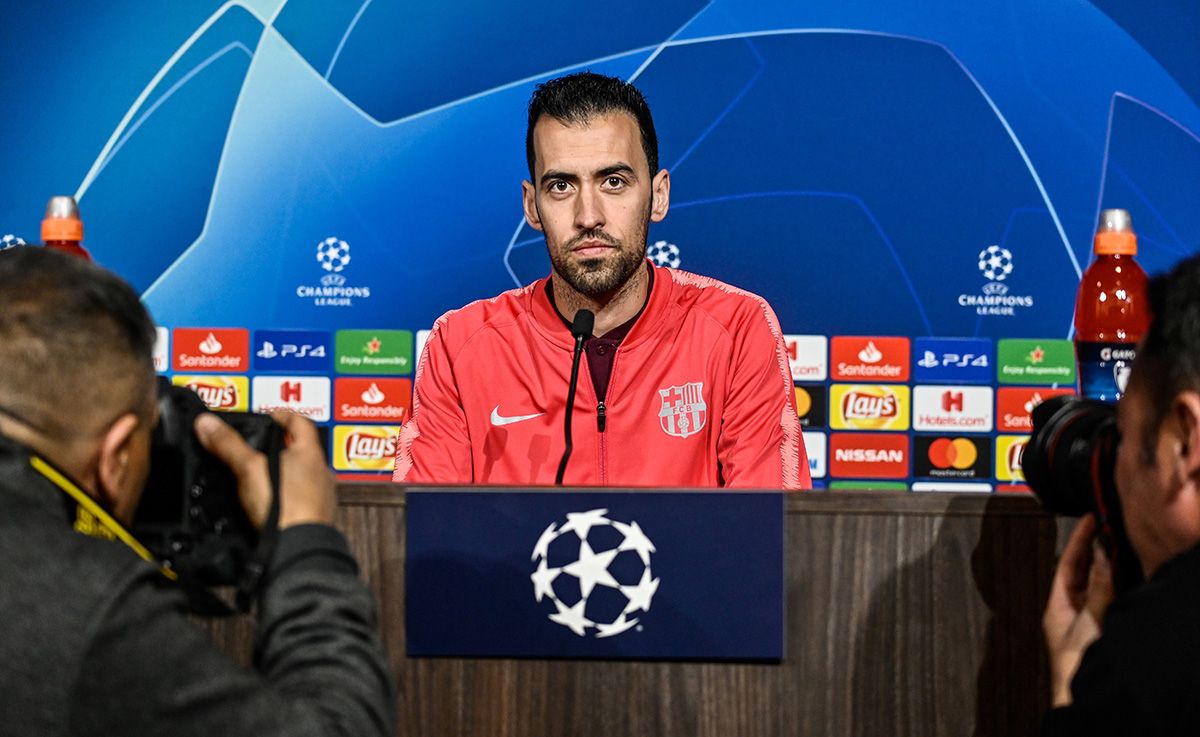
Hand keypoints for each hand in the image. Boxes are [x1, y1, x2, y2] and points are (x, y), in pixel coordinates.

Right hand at [194, 411, 336, 528]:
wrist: (298, 550)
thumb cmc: (285, 508)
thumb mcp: (248, 469)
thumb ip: (229, 445)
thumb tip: (207, 423)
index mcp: (311, 454)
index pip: (302, 423)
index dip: (284, 415)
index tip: (270, 415)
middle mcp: (322, 474)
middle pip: (303, 450)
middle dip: (281, 447)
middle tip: (260, 447)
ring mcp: (321, 498)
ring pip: (303, 477)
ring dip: (284, 473)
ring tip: (260, 475)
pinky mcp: (315, 519)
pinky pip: (300, 500)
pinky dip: (285, 497)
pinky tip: (269, 504)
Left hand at [1042, 514, 1114, 706]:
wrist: (1080, 696)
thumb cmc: (1075, 665)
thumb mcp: (1088, 620)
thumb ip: (1098, 588)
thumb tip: (1101, 555)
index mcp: (1056, 605)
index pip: (1066, 564)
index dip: (1078, 541)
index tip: (1089, 520)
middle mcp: (1068, 610)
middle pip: (1081, 572)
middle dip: (1093, 550)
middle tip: (1106, 526)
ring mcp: (1084, 620)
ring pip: (1095, 584)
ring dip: (1105, 566)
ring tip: (1116, 545)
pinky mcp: (1099, 630)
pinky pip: (1106, 600)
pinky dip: (1114, 585)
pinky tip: (1124, 575)